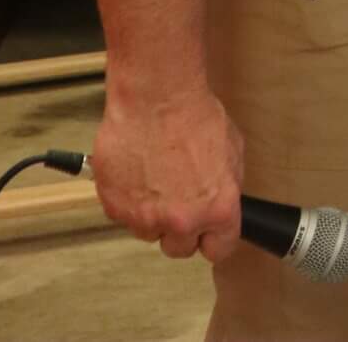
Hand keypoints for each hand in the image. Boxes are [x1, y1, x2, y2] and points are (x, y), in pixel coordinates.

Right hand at [90, 87, 245, 260]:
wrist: (155, 98)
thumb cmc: (194, 115)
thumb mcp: (232, 151)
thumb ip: (226, 187)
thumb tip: (221, 201)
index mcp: (218, 210)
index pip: (218, 250)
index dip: (212, 239)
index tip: (207, 233)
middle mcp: (182, 221)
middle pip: (179, 248)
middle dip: (179, 229)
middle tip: (176, 200)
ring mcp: (145, 218)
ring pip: (149, 232)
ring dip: (151, 214)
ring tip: (154, 179)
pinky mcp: (115, 208)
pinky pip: (123, 216)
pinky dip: (127, 200)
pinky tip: (135, 172)